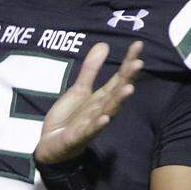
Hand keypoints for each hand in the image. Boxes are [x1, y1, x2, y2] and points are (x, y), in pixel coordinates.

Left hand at [34, 40, 142, 164]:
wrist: (51, 145)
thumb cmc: (70, 118)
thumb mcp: (79, 90)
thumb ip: (91, 69)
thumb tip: (104, 44)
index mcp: (102, 98)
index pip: (119, 78)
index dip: (128, 62)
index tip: (138, 44)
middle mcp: (101, 110)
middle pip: (117, 92)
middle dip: (128, 78)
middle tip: (139, 63)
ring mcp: (92, 124)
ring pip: (108, 111)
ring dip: (118, 101)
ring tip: (129, 89)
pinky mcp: (78, 137)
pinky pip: (89, 131)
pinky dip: (98, 125)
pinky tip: (105, 118)